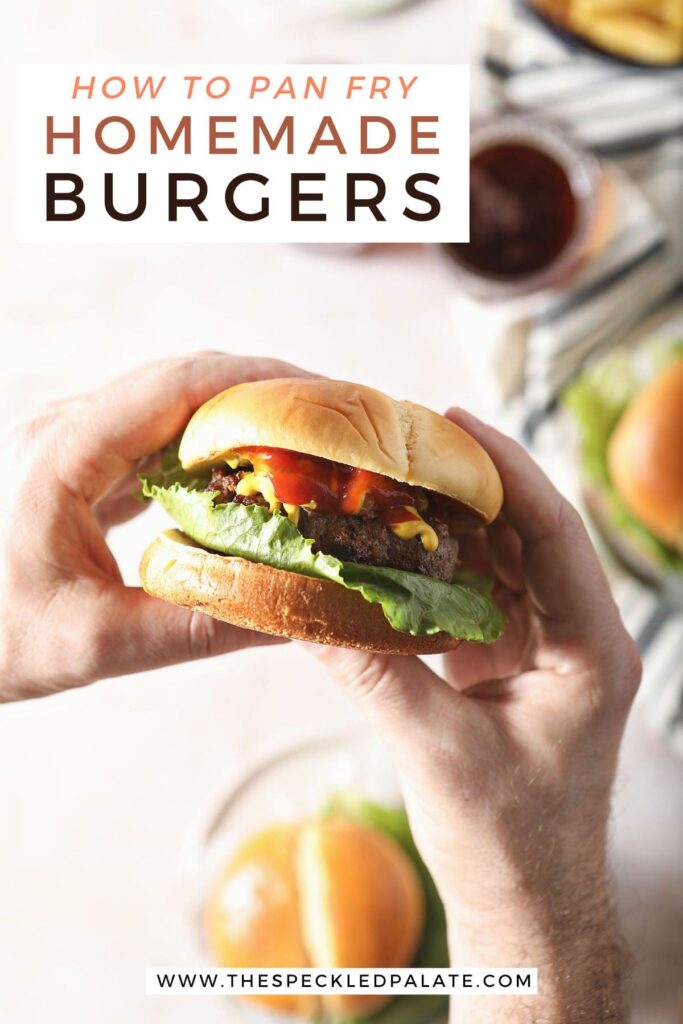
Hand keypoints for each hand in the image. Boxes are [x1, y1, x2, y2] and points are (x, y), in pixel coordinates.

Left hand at [0, 352, 307, 701]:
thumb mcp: (92, 642)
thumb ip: (194, 625)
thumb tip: (296, 611)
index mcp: (60, 453)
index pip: (174, 386)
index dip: (257, 384)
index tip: (324, 403)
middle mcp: (65, 429)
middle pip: (182, 382)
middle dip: (265, 393)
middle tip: (336, 424)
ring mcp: (71, 442)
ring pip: (173, 404)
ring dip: (241, 416)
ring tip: (307, 444)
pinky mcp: (80, 464)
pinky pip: (158, 436)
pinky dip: (213, 446)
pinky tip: (251, 474)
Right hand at [309, 410, 640, 1023]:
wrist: (525, 898)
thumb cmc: (507, 842)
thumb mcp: (436, 753)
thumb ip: (372, 673)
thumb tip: (301, 609)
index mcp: (592, 651)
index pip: (555, 536)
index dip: (508, 471)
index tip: (455, 423)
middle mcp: (578, 635)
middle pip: (529, 532)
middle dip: (470, 483)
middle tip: (406, 440)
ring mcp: (546, 644)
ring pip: (501, 556)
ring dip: (448, 520)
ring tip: (387, 479)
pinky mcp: (511, 657)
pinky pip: (475, 590)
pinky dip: (432, 564)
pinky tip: (388, 543)